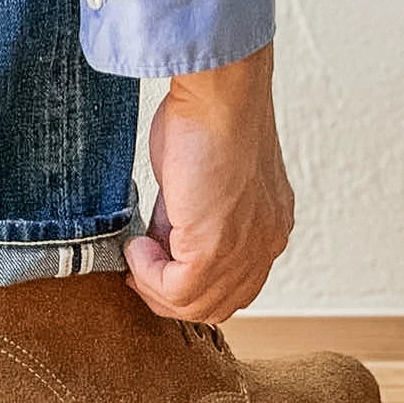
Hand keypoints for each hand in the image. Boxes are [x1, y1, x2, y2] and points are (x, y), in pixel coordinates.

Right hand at [124, 43, 293, 322]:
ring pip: (197, 306)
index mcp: (268, 224)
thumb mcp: (203, 176)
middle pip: (218, 305)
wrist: (220, 96)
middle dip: (169, 294)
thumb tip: (161, 240)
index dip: (189, 282)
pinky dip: (147, 275)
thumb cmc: (210, 115)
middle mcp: (265, 244)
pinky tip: (136, 245)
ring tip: (135, 252)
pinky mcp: (215, 249)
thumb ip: (189, 214)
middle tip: (137, 268)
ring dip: (155, 286)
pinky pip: (176, 291)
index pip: (234, 283)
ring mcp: (243, 251)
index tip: (153, 260)